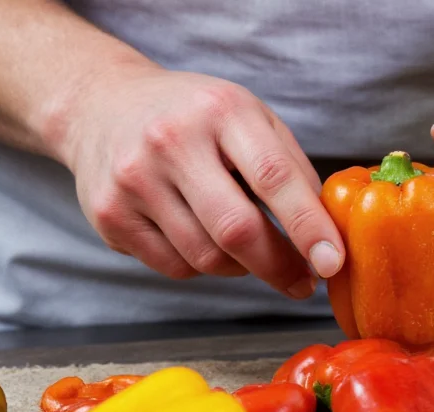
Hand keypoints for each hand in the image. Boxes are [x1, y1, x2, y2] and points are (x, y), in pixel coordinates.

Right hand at [56, 64, 343, 298]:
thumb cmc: (194, 117)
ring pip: (206, 258)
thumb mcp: (248, 117)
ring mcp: (134, 181)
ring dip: (240, 266)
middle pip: (236, 230)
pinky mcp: (110, 216)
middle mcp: (171, 141)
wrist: (100, 106)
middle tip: (303, 283)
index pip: (273, 177)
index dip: (308, 226)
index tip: (333, 262)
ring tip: (247, 246)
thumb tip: (327, 234)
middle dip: (279, 266)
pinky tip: (203, 239)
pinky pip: (175, 267)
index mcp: (221, 110)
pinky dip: (201, 266)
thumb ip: (290, 169)